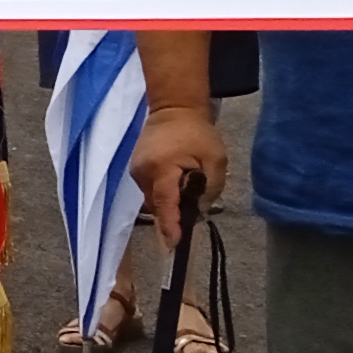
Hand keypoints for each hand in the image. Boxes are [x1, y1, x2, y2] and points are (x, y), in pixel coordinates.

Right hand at [131, 106, 229, 237]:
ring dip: (169, 202)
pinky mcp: (136, 169)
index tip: (174, 244)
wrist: (174, 108)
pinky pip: (151, 190)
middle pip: (158, 204)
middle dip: (173, 213)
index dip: (170, 225)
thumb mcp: (215, 161)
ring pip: (154, 199)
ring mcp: (136, 170)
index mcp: (162, 167)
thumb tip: (197, 211)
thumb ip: (210, 189)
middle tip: (193, 212)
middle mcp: (143, 171)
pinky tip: (177, 185)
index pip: (165, 202)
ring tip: (187, 192)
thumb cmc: (198, 133)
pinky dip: (164, 193)